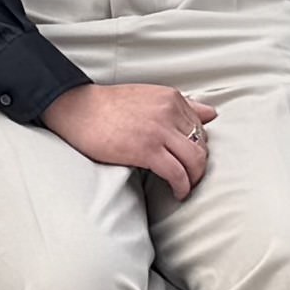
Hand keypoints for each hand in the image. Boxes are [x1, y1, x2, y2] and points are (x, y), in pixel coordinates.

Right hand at [43, 80, 213, 193]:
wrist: (78, 109)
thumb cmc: (109, 106)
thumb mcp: (149, 97)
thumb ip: (182, 104)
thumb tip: (211, 113)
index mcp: (171, 98)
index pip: (200, 127)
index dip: (197, 147)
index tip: (189, 159)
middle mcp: (169, 111)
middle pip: (201, 145)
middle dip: (199, 165)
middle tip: (190, 176)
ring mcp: (159, 130)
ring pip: (194, 161)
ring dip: (194, 178)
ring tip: (186, 187)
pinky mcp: (147, 150)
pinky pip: (177, 173)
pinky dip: (182, 187)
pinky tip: (178, 193)